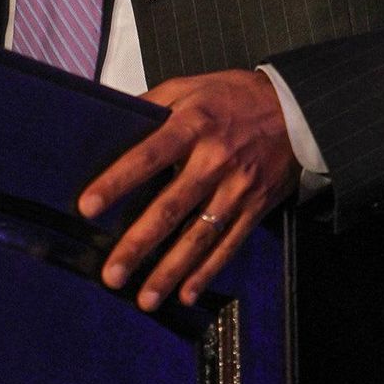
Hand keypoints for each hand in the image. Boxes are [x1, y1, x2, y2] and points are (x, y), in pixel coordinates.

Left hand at [78, 69, 299, 309]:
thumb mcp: (189, 85)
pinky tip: (186, 293)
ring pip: (198, 237)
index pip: (147, 156)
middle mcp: (213, 160)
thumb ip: (153, 103)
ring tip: (144, 298)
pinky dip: (207, 272)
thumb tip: (114, 115)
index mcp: (192, 125)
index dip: (117, 181)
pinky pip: (228, 245)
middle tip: (111, 273)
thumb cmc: (232, 96)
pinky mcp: (254, 207)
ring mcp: (236, 188)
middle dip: (139, 243)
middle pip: (170, 207)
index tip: (89, 206)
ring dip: (170, 271)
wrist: (295, 109)